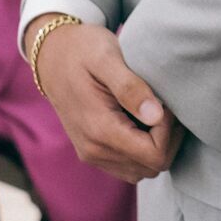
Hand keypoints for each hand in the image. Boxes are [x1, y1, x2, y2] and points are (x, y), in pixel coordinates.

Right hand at [27, 17, 182, 182]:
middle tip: (164, 104)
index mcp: (100, 130)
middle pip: (151, 167)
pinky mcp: (92, 151)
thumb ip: (131, 87)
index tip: (164, 102)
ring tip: (154, 111)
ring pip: (141, 170)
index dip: (169, 130)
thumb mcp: (107, 58)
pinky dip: (142, 149)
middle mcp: (94, 150)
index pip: (154, 155)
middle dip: (167, 138)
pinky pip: (127, 166)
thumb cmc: (82, 50)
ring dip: (156, 146)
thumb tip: (156, 116)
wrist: (51, 54)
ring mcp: (91, 154)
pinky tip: (142, 120)